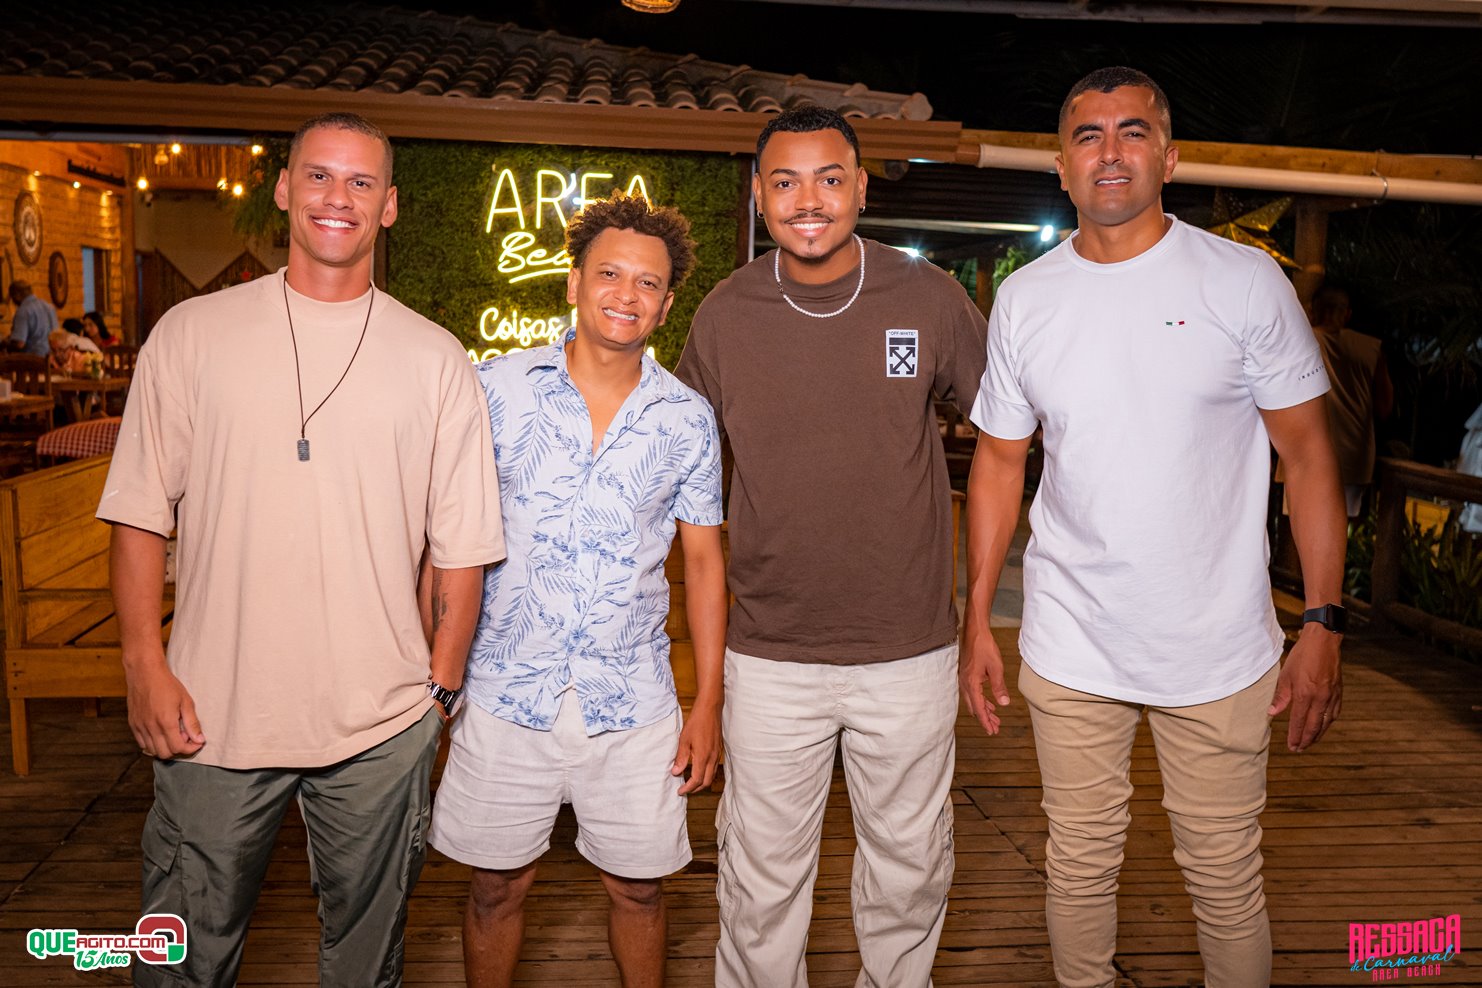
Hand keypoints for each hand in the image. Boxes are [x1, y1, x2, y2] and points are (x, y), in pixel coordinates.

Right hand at [123, 653, 204, 758]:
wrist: (144, 672)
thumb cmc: (166, 684)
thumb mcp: (186, 701)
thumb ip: (192, 723)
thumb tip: (199, 739)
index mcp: (166, 722)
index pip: (178, 748)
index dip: (190, 748)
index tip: (197, 742)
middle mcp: (151, 727)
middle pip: (165, 753)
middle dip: (178, 750)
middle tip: (186, 738)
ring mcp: (140, 727)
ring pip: (152, 751)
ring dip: (165, 748)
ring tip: (174, 734)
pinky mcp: (133, 724)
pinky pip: (142, 743)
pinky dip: (153, 744)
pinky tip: (161, 733)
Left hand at [671, 699, 720, 794]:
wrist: (710, 708)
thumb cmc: (697, 722)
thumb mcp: (684, 740)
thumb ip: (681, 758)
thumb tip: (676, 772)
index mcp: (703, 757)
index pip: (697, 780)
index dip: (688, 788)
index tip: (680, 791)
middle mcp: (712, 758)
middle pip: (706, 781)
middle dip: (696, 788)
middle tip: (685, 789)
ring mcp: (717, 754)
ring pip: (711, 775)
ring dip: (702, 781)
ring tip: (690, 781)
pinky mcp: (718, 750)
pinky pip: (714, 767)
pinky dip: (706, 773)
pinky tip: (698, 769)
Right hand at [959, 623, 1010, 734]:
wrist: (975, 632)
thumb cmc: (984, 647)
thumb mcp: (996, 668)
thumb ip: (999, 687)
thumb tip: (1004, 703)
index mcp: (971, 684)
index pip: (979, 708)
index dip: (986, 721)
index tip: (992, 731)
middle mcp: (965, 684)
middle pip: (975, 707)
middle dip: (985, 718)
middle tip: (996, 728)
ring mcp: (964, 679)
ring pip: (973, 701)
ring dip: (984, 710)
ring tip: (995, 717)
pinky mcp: (967, 675)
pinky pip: (973, 693)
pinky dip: (981, 700)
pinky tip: (990, 702)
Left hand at [1268, 626, 1342, 751]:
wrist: (1323, 641)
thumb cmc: (1301, 656)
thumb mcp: (1285, 675)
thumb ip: (1280, 696)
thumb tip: (1272, 713)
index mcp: (1305, 694)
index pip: (1299, 722)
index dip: (1295, 736)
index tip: (1292, 746)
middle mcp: (1320, 698)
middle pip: (1314, 726)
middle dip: (1306, 740)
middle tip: (1299, 749)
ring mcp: (1331, 696)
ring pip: (1326, 722)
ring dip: (1318, 734)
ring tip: (1310, 742)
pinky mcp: (1339, 692)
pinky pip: (1335, 713)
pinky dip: (1328, 723)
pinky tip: (1324, 726)